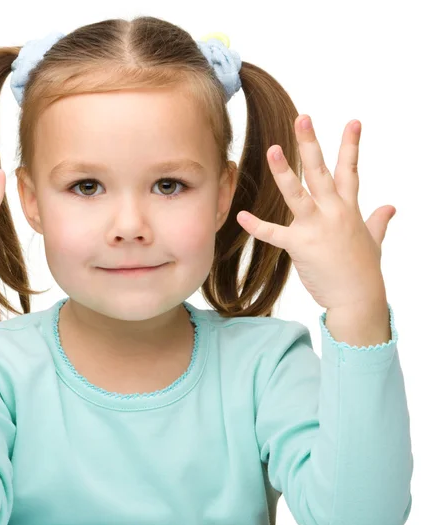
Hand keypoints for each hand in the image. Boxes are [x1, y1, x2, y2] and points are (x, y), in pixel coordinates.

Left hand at [236, 115, 394, 310]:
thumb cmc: (363, 269)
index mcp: (348, 208)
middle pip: (321, 171)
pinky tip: (241, 215)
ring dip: (284, 172)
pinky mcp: (300, 246)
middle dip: (310, 144)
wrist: (357, 297)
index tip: (353, 121)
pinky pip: (274, 233)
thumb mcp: (374, 240)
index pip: (350, 170)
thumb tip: (391, 207)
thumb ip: (378, 220)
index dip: (351, 145)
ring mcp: (316, 227)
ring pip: (298, 194)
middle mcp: (333, 212)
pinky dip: (257, 225)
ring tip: (271, 150)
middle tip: (302, 119)